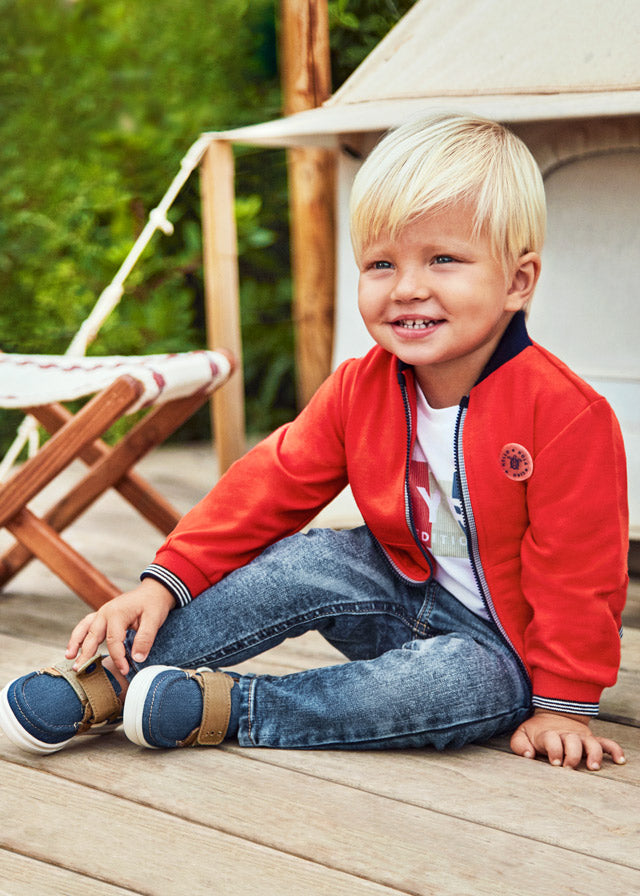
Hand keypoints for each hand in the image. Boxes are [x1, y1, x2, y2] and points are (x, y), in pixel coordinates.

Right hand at [65, 579, 175, 676]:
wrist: (154, 591)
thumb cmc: (154, 605)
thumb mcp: (154, 620)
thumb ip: (145, 639)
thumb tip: (137, 658)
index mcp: (117, 613)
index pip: (113, 640)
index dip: (118, 658)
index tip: (124, 670)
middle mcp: (105, 612)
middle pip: (93, 636)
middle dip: (85, 654)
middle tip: (79, 670)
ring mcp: (102, 613)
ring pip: (84, 629)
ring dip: (75, 643)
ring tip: (69, 658)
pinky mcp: (102, 615)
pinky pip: (86, 625)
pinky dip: (79, 636)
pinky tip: (74, 648)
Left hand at [510, 709, 626, 769]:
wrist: (552, 714)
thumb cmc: (536, 731)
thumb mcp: (522, 734)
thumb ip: (520, 745)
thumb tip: (528, 755)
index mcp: (549, 734)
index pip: (552, 740)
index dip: (554, 750)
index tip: (555, 763)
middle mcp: (567, 735)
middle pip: (573, 742)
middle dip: (572, 755)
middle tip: (569, 767)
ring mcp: (581, 737)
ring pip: (591, 743)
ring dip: (594, 754)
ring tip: (593, 767)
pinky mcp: (591, 739)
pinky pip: (606, 743)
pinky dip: (614, 750)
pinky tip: (620, 760)